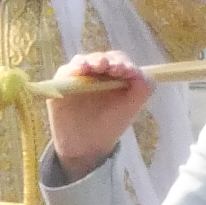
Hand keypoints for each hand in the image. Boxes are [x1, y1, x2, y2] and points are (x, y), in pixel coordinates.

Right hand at [44, 52, 151, 177]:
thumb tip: (140, 72)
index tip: (125, 71)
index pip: (120, 62)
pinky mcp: (63, 82)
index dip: (123, 63)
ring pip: (85, 61)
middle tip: (109, 68)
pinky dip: (73, 69)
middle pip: (103, 58)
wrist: (85, 146)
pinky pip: (66, 71)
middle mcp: (98, 72)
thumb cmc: (109, 126)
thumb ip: (142, 89)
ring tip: (92, 68)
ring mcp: (79, 76)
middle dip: (108, 61)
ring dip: (90, 62)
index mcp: (116, 76)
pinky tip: (78, 70)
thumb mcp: (130, 109)